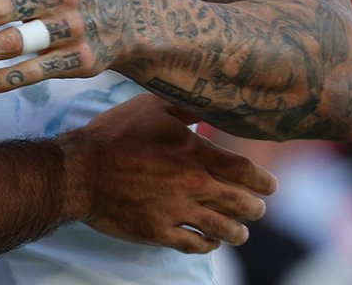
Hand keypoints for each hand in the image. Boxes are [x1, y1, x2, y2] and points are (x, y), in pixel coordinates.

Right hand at [59, 94, 274, 253]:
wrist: (80, 170)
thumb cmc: (116, 133)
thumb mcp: (153, 106)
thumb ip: (187, 108)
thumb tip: (212, 107)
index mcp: (194, 154)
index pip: (243, 171)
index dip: (262, 180)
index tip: (270, 186)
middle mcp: (192, 185)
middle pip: (238, 203)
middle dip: (254, 208)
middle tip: (259, 209)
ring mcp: (175, 211)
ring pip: (221, 229)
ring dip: (237, 232)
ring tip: (242, 233)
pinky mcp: (158, 232)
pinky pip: (193, 244)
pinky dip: (207, 245)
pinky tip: (210, 243)